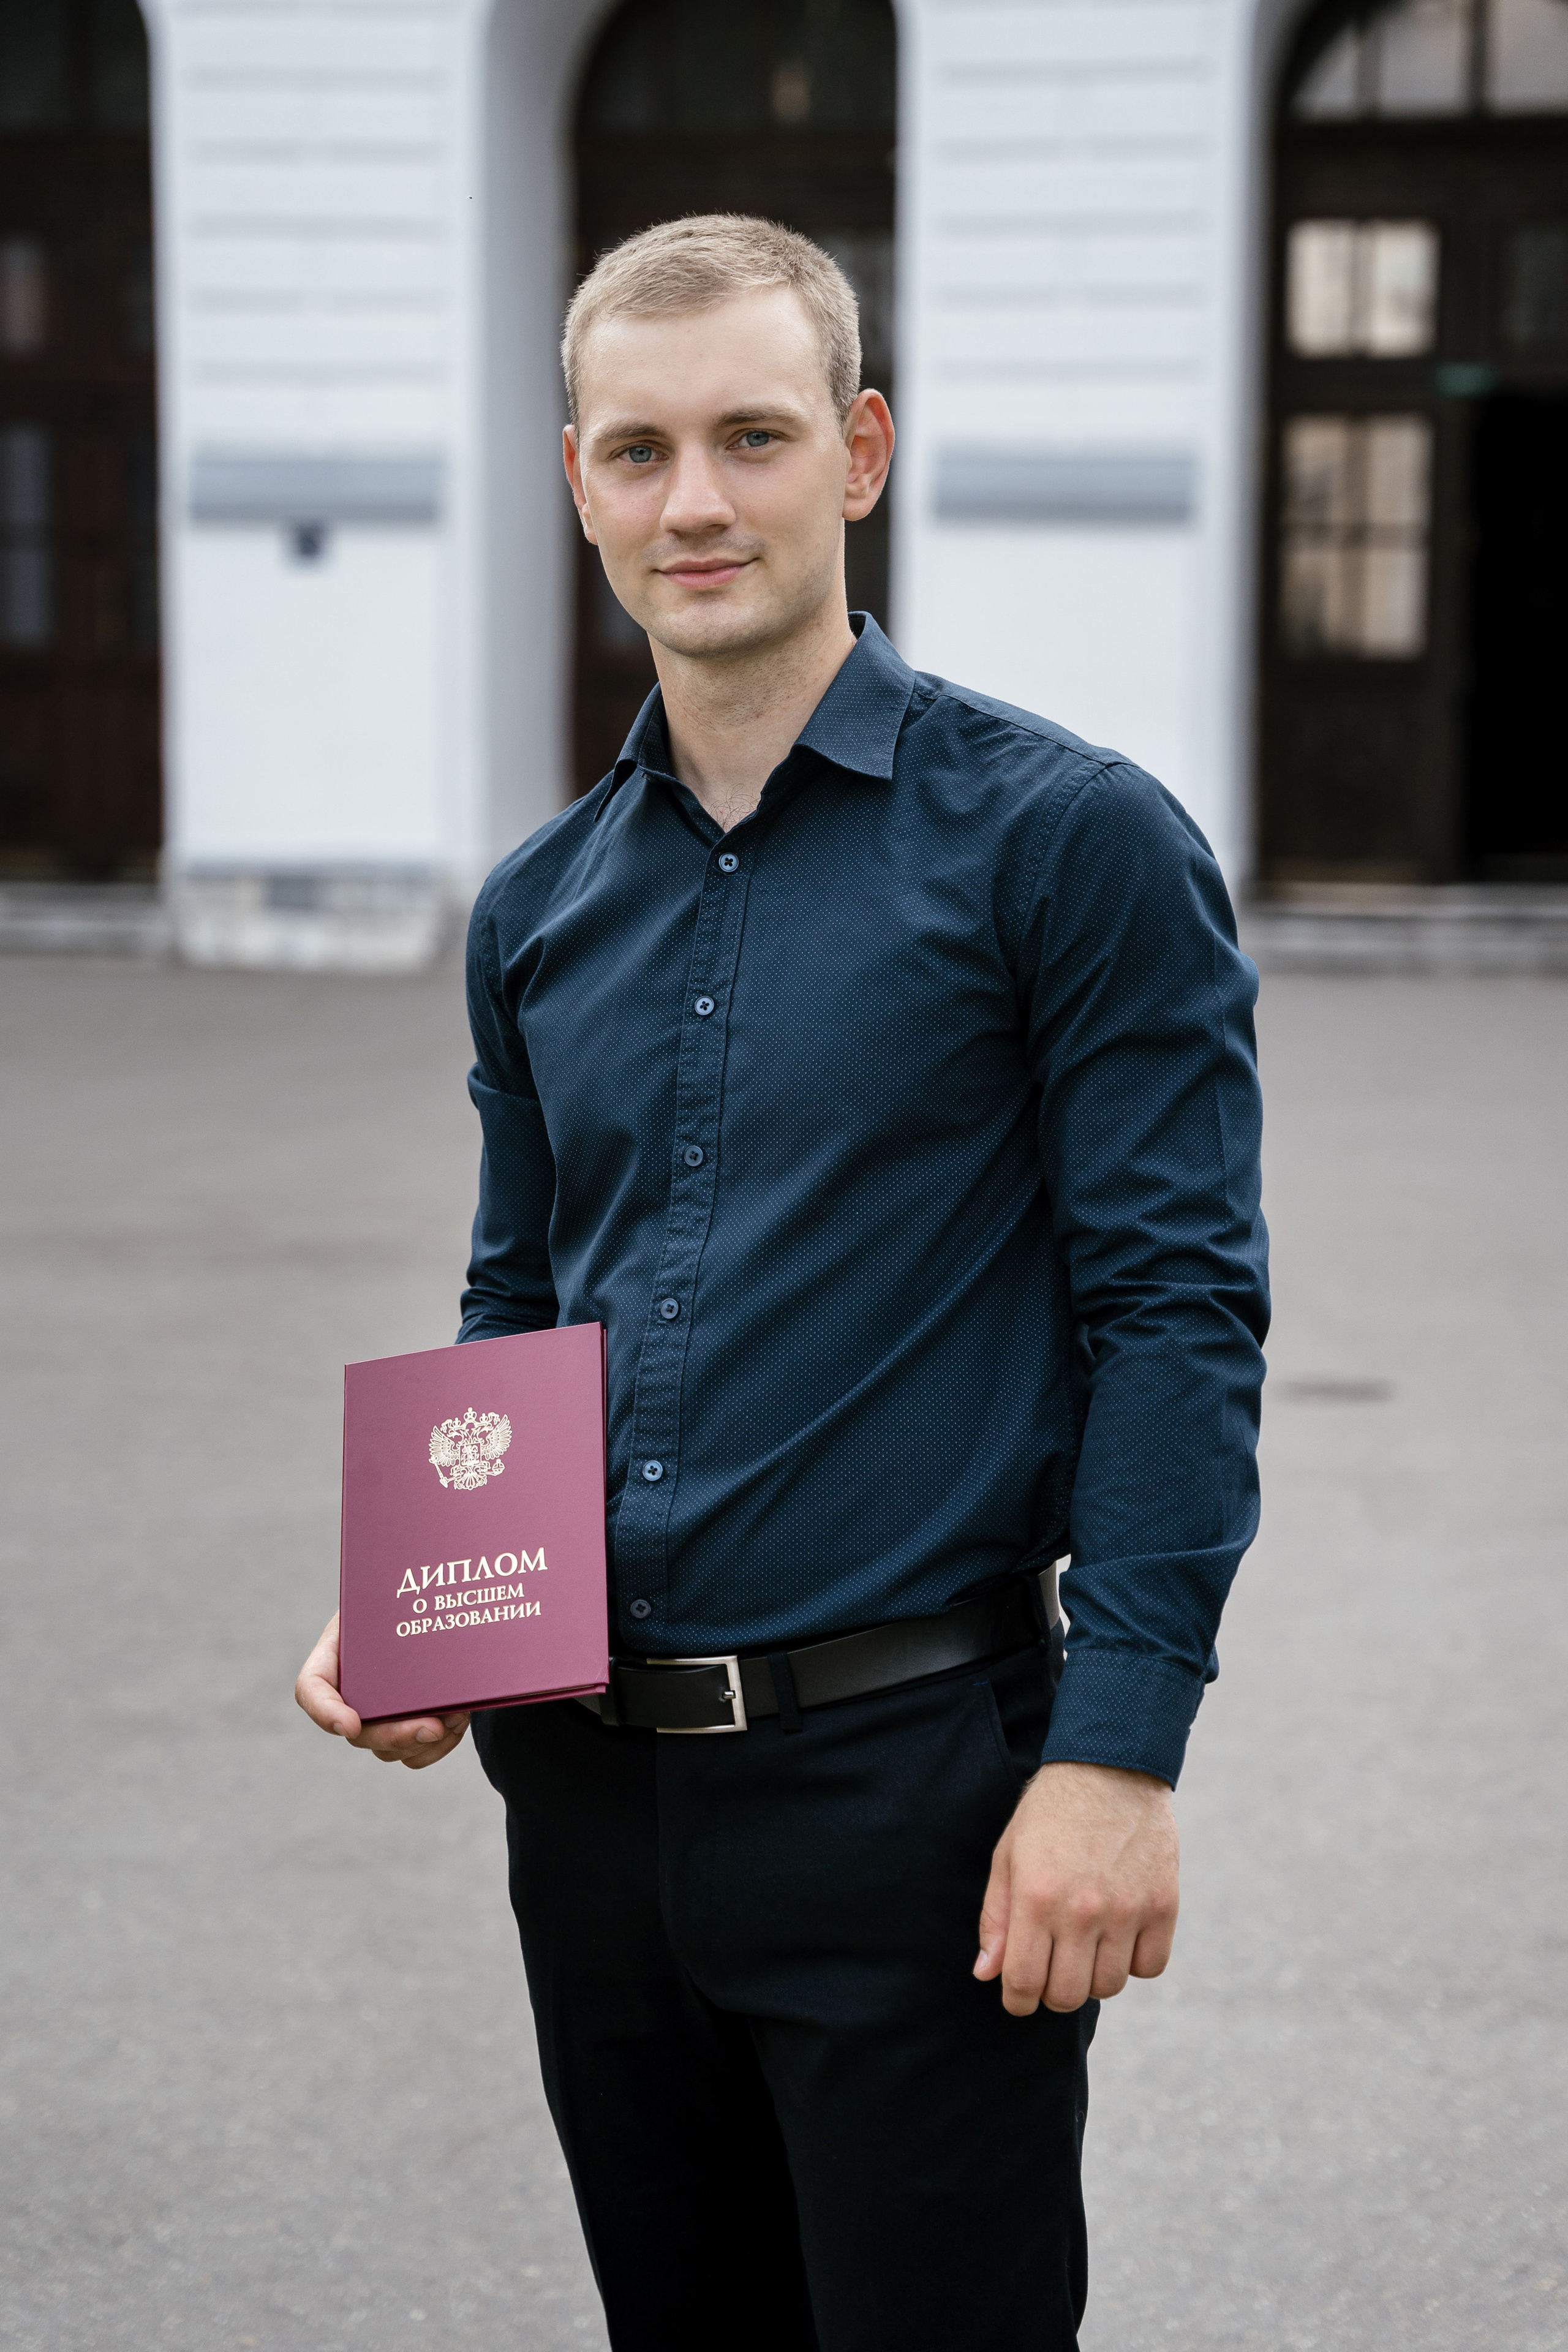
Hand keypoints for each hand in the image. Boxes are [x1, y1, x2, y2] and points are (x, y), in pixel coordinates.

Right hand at [294, 1612, 469, 1769]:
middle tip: (433, 1727)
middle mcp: (349, 1696)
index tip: (351, 1724)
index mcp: (332, 1658)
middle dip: (396, 1735)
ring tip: (457, 1714)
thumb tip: (412, 1597)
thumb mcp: (382, 1589)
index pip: (311, 1690)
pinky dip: (440, 1746)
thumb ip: (386, 1599)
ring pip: (390, 1750)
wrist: (421, 1608)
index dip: (326, 1712)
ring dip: (425, 1741)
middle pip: (359, 1733)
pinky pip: (416, 1755)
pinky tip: (459, 1721)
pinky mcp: (406, 1727)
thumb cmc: (395, 1597)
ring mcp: (377, 1717)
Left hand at [974, 1760, 1178, 2014]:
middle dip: (1053, 1992)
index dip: (1017, 2000)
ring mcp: (1127, 1910)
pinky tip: (1120, 1934)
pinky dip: (1133, 1961)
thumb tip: (986, 1975)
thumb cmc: (1050, 1813)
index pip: (1023, 1983)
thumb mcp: (1008, 1855)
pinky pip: (1149, 1967)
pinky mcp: (1163, 1905)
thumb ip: (996, 1918)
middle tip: (1053, 1967)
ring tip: (1087, 1943)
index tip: (1019, 1994)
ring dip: (1093, 1976)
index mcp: (1036, 1897)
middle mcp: (1082, 1910)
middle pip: (1067, 1996)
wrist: (1111, 1767)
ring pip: (1108, 1986)